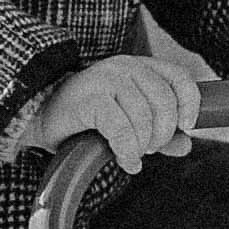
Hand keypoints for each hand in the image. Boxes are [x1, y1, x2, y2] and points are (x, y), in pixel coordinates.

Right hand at [28, 54, 200, 175]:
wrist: (39, 115)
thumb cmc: (85, 118)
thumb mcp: (127, 121)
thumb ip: (158, 131)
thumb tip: (186, 145)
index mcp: (138, 66)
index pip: (179, 77)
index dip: (189, 103)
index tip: (186, 126)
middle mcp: (124, 67)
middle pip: (165, 102)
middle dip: (162, 134)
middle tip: (149, 149)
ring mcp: (106, 80)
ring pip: (145, 118)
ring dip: (143, 145)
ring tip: (132, 155)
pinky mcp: (90, 99)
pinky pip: (122, 129)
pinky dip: (128, 151)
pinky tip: (126, 161)